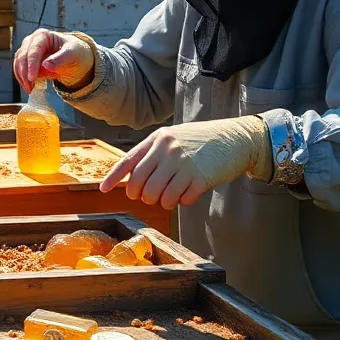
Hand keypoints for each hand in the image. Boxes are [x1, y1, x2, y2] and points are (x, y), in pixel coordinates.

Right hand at [13, 29, 95, 93]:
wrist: (75, 57)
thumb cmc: (75, 52)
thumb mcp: (72, 54)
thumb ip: (59, 59)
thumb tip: (45, 65)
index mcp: (43, 35)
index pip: (33, 50)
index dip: (31, 64)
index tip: (32, 78)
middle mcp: (32, 41)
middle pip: (22, 56)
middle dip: (24, 73)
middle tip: (30, 86)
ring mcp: (27, 50)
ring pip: (18, 63)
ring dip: (22, 77)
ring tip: (30, 89)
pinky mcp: (26, 60)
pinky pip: (19, 70)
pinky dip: (22, 79)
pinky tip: (30, 87)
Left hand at [99, 117, 271, 208]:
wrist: (236, 138)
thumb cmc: (200, 141)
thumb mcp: (172, 138)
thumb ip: (152, 153)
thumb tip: (130, 178)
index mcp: (156, 140)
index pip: (128, 161)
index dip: (113, 177)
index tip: (103, 189)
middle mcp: (166, 150)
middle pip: (140, 185)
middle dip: (142, 196)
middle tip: (151, 196)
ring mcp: (183, 164)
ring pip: (157, 196)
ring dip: (162, 202)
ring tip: (171, 195)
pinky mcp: (200, 177)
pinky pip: (180, 200)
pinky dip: (183, 202)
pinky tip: (190, 193)